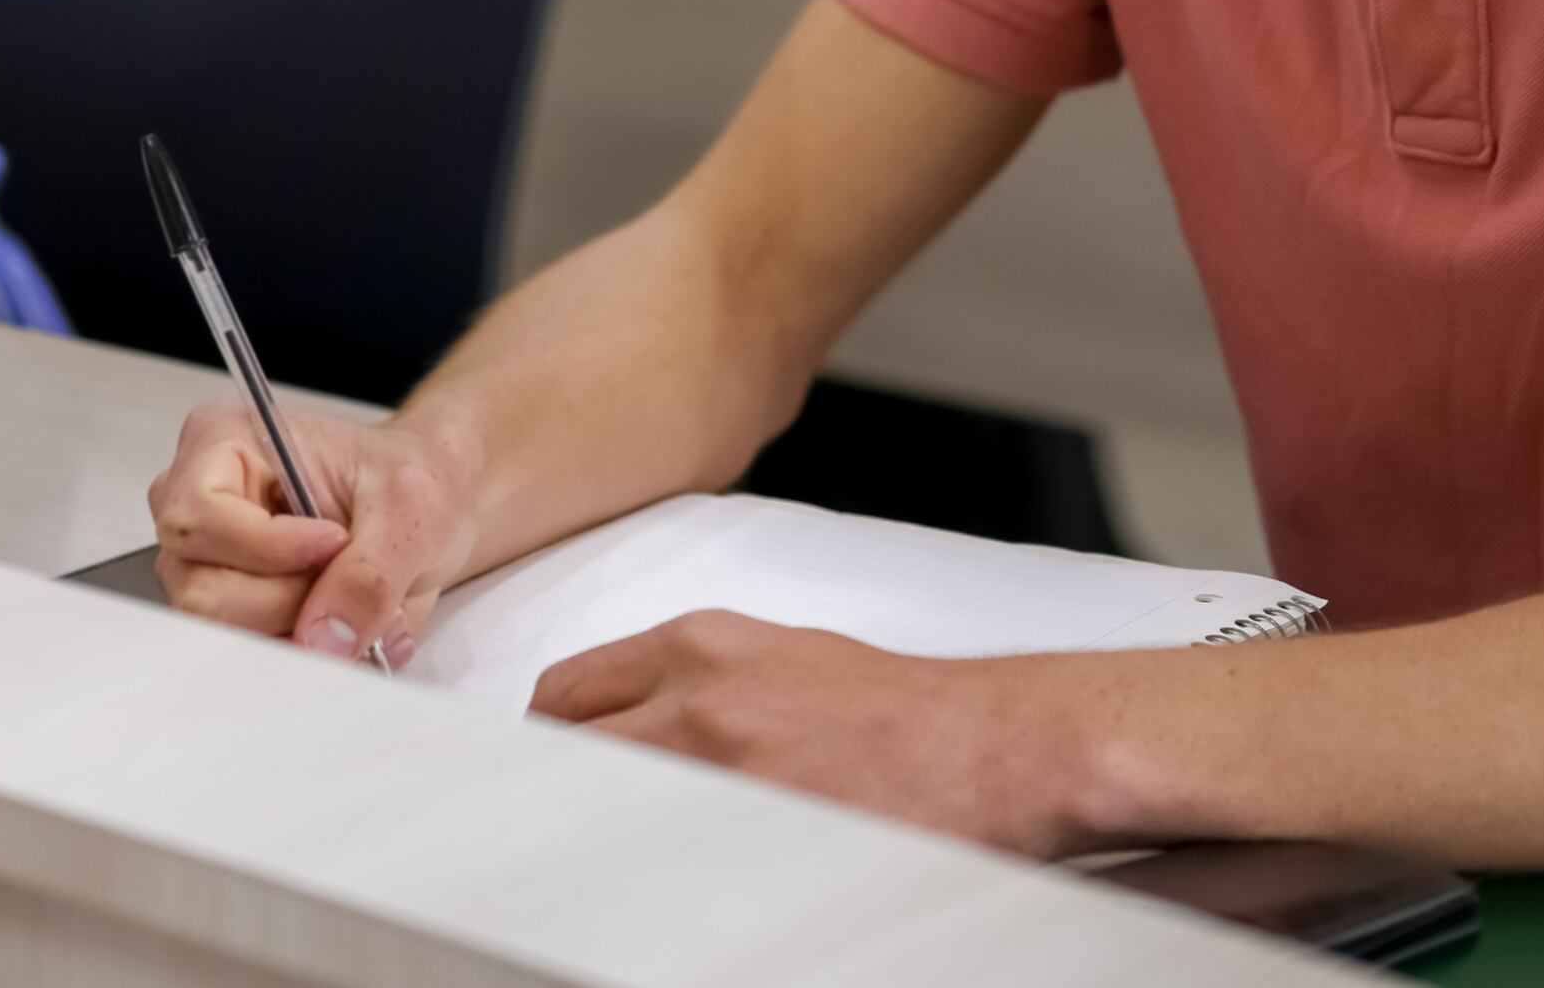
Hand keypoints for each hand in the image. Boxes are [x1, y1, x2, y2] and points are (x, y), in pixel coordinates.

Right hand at [146, 398, 482, 663]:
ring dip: (306, 635)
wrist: (430, 508)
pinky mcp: (232, 610)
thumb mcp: (408, 507)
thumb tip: (322, 638)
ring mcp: (209, 565)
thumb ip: (368, 575)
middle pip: (204, 590)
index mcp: (223, 443)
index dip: (265, 547)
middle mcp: (202, 505)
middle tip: (353, 580)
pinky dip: (309, 653)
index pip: (199, 516)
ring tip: (362, 606)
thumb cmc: (410, 477)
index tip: (333, 545)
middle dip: (291, 603)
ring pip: (226, 633)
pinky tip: (349, 624)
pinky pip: (253, 654)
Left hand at [534, 615, 1089, 854]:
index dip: (552, 740)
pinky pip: (668, 869)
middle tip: (576, 828)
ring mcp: (722, 771)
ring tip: (618, 866)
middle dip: (563, 790)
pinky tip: (670, 894)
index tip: (554, 771)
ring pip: (606, 811)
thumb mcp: (782, 658)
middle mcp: (697, 700)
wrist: (992, 744)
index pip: (567, 692)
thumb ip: (696, 684)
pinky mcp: (757, 834)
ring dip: (605, 837)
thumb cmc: (901, 713)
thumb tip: (636, 728)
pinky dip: (656, 882)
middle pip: (568, 750)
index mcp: (700, 648)